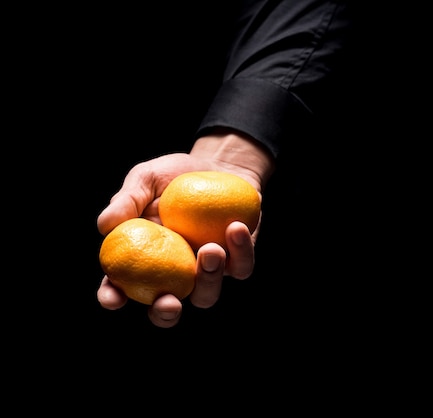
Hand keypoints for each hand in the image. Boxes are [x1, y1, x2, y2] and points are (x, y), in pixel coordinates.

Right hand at [96, 130, 274, 327]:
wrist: (220, 165)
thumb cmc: (175, 174)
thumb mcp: (147, 178)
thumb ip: (127, 200)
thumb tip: (105, 225)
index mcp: (143, 258)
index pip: (120, 286)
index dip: (112, 297)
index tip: (114, 297)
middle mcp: (173, 273)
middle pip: (166, 308)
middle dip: (165, 313)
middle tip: (168, 301)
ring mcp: (206, 271)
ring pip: (206, 295)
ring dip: (208, 280)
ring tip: (211, 249)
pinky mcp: (237, 260)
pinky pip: (241, 267)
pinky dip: (241, 251)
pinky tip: (236, 227)